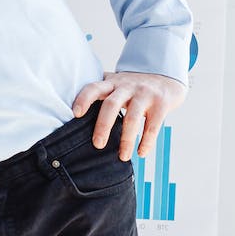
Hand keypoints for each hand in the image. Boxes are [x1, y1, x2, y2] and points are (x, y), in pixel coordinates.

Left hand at [72, 70, 186, 160]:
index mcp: (111, 82)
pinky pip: (152, 126)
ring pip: (132, 118)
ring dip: (126, 140)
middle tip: (97, 145)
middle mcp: (127, 86)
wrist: (165, 78)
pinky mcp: (161, 104)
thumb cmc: (132, 87)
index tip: (75, 114)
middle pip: (111, 104)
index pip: (93, 87)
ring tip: (123, 157)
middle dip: (103, 126)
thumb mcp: (115, 83)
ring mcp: (145, 95)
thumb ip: (98, 91)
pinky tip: (141, 153)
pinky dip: (146, 141)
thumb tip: (69, 110)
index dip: (83, 99)